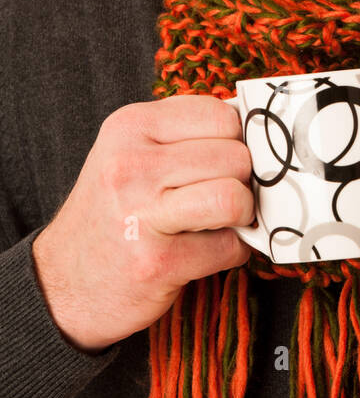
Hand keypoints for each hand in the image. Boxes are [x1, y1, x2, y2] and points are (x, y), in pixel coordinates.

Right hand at [31, 96, 253, 352]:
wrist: (63, 282)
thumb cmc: (113, 213)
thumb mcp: (132, 154)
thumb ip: (185, 136)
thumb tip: (258, 132)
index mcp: (130, 127)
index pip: (222, 115)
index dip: (237, 140)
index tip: (224, 161)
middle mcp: (131, 166)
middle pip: (236, 156)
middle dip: (243, 180)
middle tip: (222, 195)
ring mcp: (141, 215)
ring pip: (234, 198)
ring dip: (243, 215)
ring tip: (222, 221)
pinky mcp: (156, 263)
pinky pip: (229, 247)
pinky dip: (233, 251)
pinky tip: (207, 251)